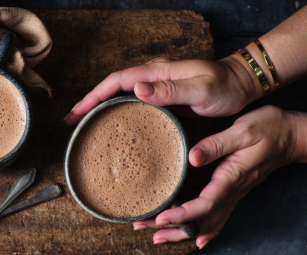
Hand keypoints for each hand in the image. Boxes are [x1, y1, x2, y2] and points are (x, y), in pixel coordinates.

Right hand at [63, 56, 262, 124]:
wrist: (242, 84)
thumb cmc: (225, 87)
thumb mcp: (201, 89)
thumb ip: (170, 90)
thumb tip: (136, 89)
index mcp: (157, 72)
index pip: (116, 81)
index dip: (93, 96)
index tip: (76, 112)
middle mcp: (152, 76)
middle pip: (111, 87)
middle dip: (88, 102)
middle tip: (71, 122)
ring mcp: (155, 86)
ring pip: (118, 94)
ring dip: (99, 107)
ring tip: (83, 124)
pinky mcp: (161, 96)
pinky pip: (131, 101)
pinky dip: (115, 110)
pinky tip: (111, 122)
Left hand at [132, 105, 306, 248]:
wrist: (292, 136)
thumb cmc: (270, 129)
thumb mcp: (243, 130)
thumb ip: (216, 145)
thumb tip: (192, 158)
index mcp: (231, 178)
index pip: (204, 204)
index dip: (182, 215)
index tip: (161, 218)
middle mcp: (231, 192)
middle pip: (199, 220)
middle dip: (171, 228)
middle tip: (143, 228)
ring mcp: (233, 195)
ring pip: (206, 223)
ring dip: (181, 232)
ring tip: (155, 237)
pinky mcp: (232, 193)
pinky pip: (216, 218)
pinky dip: (203, 231)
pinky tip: (192, 238)